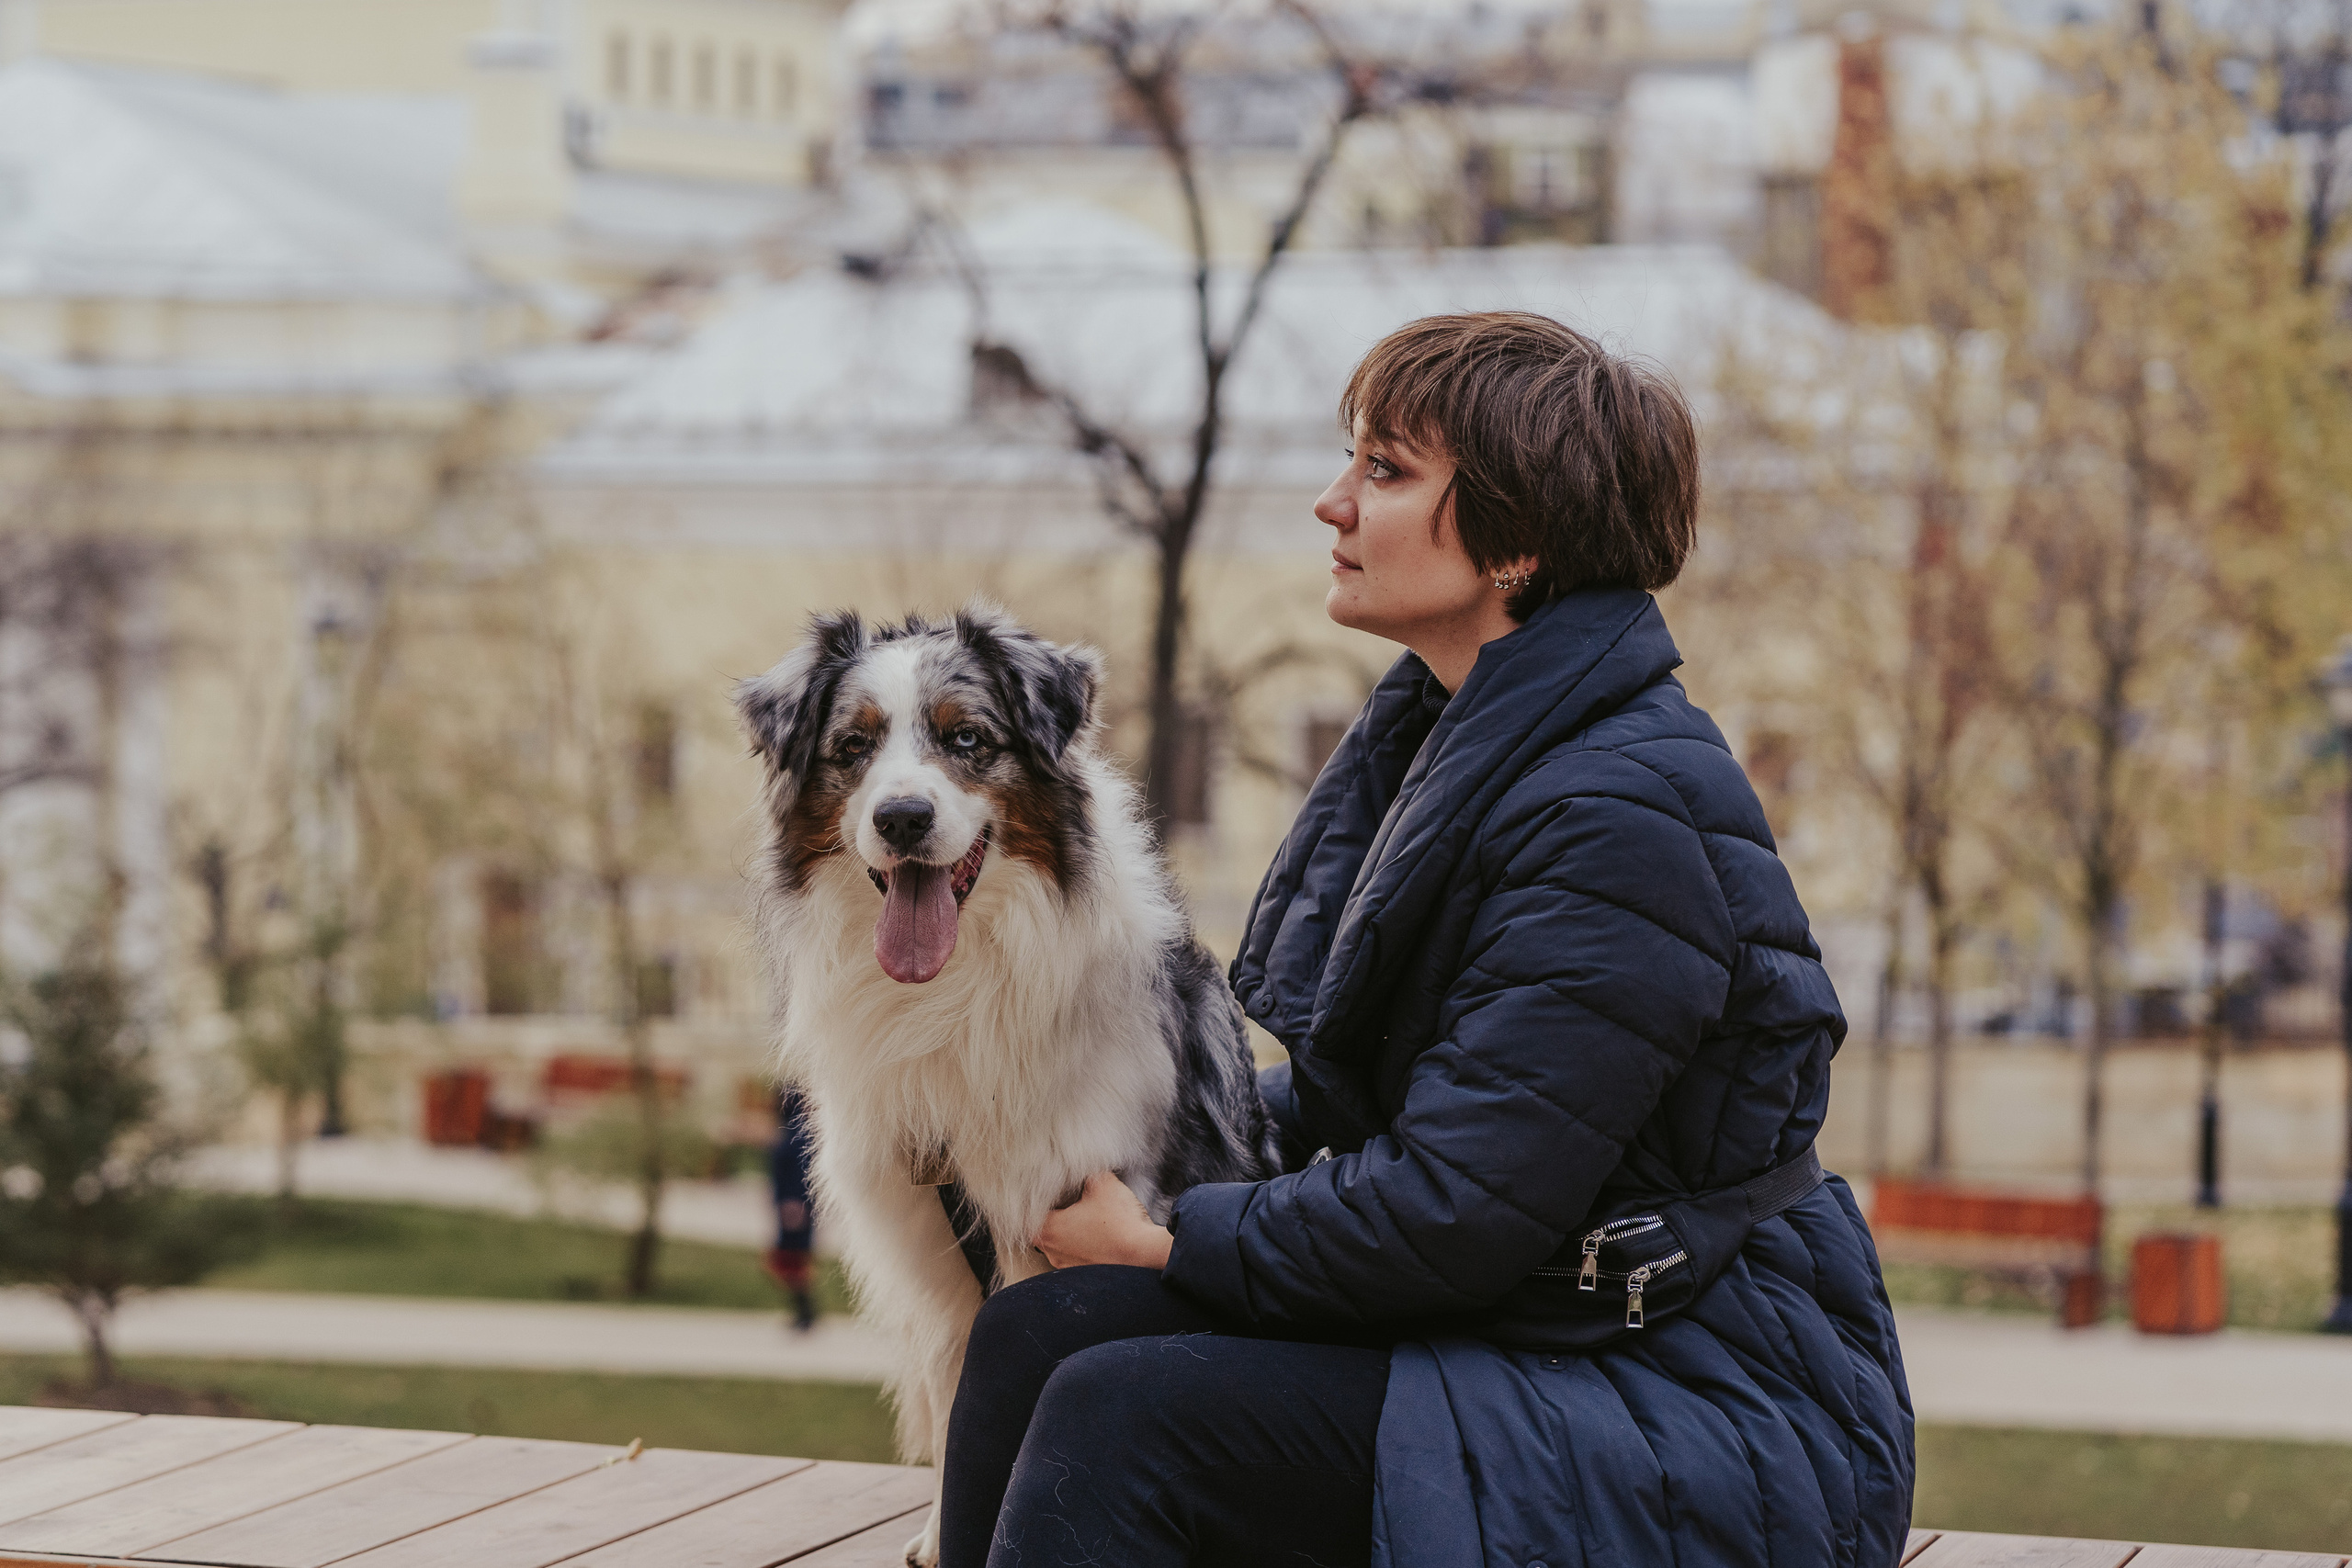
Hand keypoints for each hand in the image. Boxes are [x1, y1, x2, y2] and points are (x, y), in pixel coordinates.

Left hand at [1034, 1172, 1172, 1270]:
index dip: (1036, 1202)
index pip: (1027, 1215)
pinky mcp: (1086, 1278)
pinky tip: (1099, 1238)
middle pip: (1042, 1232)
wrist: (1145, 1254)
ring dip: (1069, 1235)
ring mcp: (1069, 1268)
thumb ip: (1087, 1176)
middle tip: (1067, 1204)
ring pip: (1060, 1247)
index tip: (1047, 1194)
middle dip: (1054, 1217)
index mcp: (1049, 1230)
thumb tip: (1085, 1175)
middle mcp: (1054, 1253)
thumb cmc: (1119, 1221)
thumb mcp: (1102, 1184)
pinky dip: (1084, 1249)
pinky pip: (1078, 1259)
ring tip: (1085, 1220)